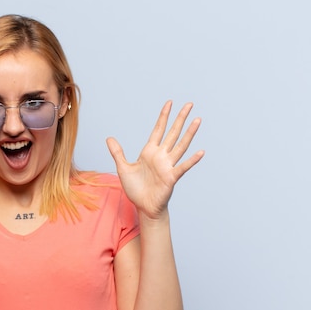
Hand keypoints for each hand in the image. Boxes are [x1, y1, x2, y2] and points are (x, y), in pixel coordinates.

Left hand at [106, 101, 203, 219]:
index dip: (163, 116)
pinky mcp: (171, 177)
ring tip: (198, 120)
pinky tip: (201, 152)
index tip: (169, 103)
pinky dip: (192, 160)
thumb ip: (117, 153)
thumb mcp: (123, 168)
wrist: (143, 206)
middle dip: (180, 118)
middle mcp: (161, 156)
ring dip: (189, 133)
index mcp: (149, 152)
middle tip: (189, 104)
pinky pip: (183, 167)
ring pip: (180, 146)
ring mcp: (168, 166)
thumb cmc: (135, 189)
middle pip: (172, 133)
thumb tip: (109, 138)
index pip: (158, 130)